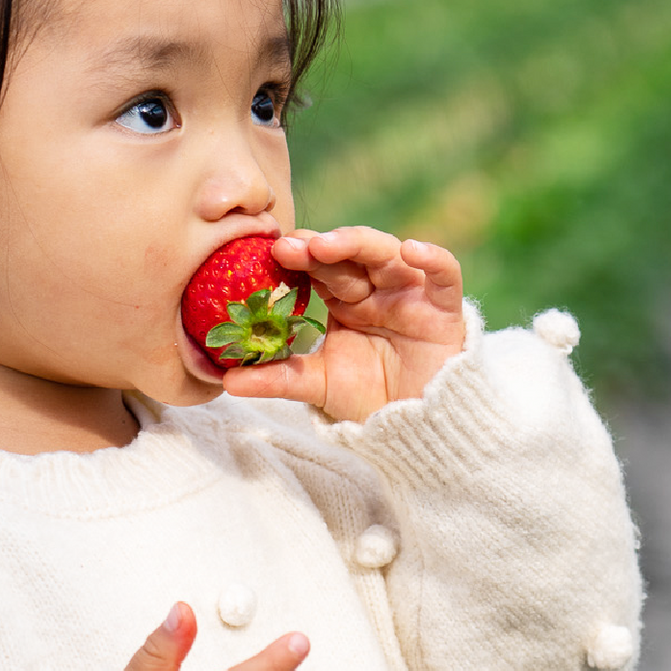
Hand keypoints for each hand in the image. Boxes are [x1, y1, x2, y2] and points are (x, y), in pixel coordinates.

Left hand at [221, 228, 465, 423]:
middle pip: (347, 257)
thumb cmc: (368, 397)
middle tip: (288, 246)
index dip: (297, 258)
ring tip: (327, 245)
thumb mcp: (317, 386)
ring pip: (386, 255)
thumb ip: (276, 378)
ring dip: (358, 244)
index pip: (318, 269)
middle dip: (318, 249)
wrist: (415, 426)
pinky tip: (412, 249)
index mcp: (343, 300)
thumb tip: (226, 380)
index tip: (270, 252)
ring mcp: (410, 292)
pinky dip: (433, 258)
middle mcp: (375, 288)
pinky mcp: (444, 306)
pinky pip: (444, 274)